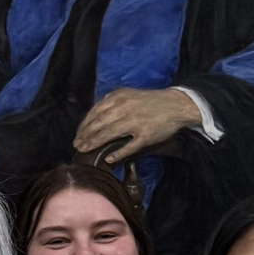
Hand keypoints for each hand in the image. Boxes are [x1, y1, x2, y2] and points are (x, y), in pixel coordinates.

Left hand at [73, 86, 203, 165]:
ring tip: (85, 151)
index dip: (84, 125)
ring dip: (94, 143)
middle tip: (77, 146)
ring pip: (108, 134)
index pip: (95, 113)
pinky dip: (117, 153)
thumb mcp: (129, 95)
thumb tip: (94, 117)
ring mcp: (135, 122)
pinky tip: (109, 159)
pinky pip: (128, 146)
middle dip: (85, 136)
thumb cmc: (150, 102)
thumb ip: (112, 104)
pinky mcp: (145, 135)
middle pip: (98, 124)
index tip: (78, 135)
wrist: (176, 104)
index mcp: (119, 98)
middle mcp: (124, 108)